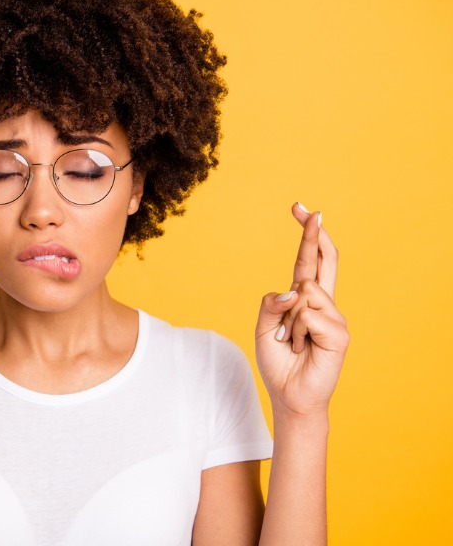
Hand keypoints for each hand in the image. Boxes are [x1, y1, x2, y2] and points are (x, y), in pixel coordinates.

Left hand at [255, 203, 348, 417]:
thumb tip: (296, 290)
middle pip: (323, 261)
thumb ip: (272, 303)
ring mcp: (333, 316)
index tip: (302, 209)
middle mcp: (322, 303)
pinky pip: (308, 315)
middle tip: (312, 210)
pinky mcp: (339, 333)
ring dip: (287, 320)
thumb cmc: (277, 360)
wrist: (289, 394)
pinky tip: (301, 348)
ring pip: (304, 292)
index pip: (308, 261)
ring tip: (290, 342)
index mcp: (304, 298)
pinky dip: (295, 333)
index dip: (307, 235)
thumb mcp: (262, 327)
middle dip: (314, 234)